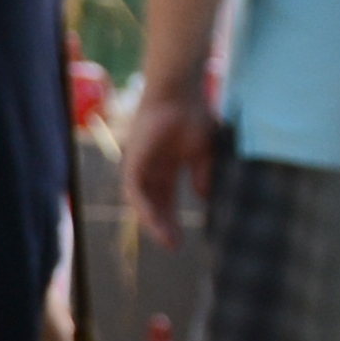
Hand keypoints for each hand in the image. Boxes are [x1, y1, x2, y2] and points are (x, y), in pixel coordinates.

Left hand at [119, 84, 223, 252]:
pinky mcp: (133, 161)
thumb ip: (203, 175)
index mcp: (166, 166)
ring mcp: (140, 165)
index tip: (182, 239)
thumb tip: (206, 199)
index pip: (166, 199)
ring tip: (167, 241)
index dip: (174, 219)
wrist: (180, 93)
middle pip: (154, 204)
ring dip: (153, 222)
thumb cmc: (193, 115)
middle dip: (164, 226)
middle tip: (174, 247)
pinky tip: (155, 222)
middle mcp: (150, 168)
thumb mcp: (203, 152)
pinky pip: (134, 191)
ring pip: (142, 202)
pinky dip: (144, 208)